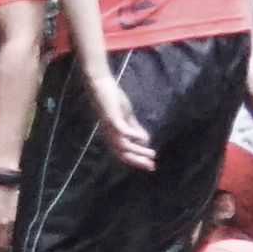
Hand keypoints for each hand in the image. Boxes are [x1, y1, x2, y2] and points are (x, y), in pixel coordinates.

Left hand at [86, 58, 154, 173]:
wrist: (100, 85)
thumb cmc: (112, 100)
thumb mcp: (126, 116)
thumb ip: (135, 128)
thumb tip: (145, 141)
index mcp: (112, 135)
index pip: (124, 152)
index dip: (137, 159)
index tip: (151, 165)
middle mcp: (109, 135)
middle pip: (123, 153)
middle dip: (138, 160)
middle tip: (151, 166)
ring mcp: (110, 127)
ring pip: (123, 145)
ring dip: (138, 150)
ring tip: (151, 154)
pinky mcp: (111, 118)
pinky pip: (122, 130)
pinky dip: (133, 135)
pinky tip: (144, 139)